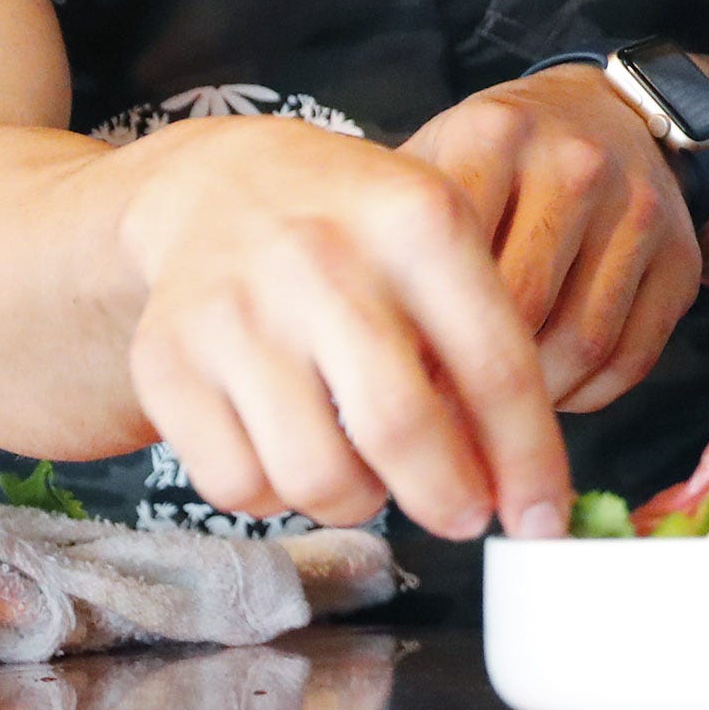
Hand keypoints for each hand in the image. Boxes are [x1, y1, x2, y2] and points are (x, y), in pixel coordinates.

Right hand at [118, 116, 567, 539]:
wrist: (219, 190)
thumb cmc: (359, 234)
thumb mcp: (440, 246)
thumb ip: (487, 349)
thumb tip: (524, 487)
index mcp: (417, 221)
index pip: (496, 366)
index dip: (527, 460)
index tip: (543, 519)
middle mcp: (322, 259)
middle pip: (400, 429)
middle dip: (449, 499)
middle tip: (464, 517)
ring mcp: (235, 311)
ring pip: (316, 478)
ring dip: (361, 502)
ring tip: (372, 470)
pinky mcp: (165, 362)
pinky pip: (240, 487)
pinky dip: (279, 498)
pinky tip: (297, 450)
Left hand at [400, 65, 700, 413]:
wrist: (606, 115)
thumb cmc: (494, 161)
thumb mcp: (431, 166)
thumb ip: (393, 248)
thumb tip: (358, 375)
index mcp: (494, 134)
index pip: (452, 261)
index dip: (420, 345)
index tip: (393, 396)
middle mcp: (575, 163)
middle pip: (521, 310)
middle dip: (475, 387)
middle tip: (440, 430)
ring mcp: (639, 208)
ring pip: (582, 343)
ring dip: (534, 401)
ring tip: (494, 417)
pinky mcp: (682, 256)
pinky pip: (631, 358)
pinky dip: (586, 395)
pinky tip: (551, 392)